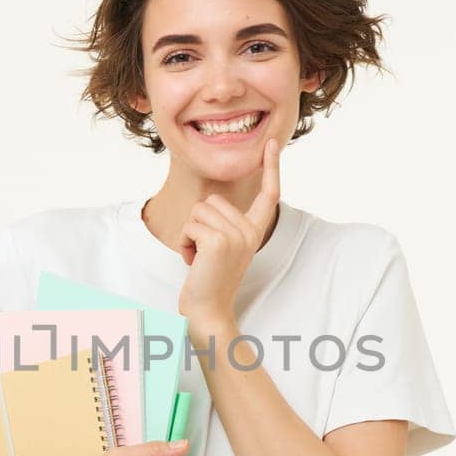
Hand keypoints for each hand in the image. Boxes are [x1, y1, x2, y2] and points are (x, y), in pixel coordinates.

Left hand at [177, 137, 281, 329]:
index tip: (271, 143)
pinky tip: (194, 261)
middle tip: (205, 252)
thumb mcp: (223, 248)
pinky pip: (190, 225)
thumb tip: (210, 204)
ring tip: (200, 257)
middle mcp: (250, 232)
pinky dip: (184, 242)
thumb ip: (224, 225)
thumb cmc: (209, 281)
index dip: (271, 167)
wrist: (207, 311)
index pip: (268, 194)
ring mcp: (236, 236)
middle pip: (213, 200)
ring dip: (190, 233)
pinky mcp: (218, 241)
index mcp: (255, 232)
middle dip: (199, 223)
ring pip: (199, 211)